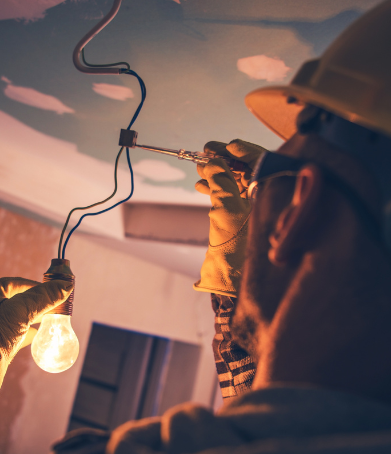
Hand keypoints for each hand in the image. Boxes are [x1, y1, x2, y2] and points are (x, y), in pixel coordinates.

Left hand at [0, 277, 72, 423]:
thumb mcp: (21, 311)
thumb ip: (44, 298)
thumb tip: (66, 285)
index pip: (16, 283)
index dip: (35, 286)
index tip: (53, 290)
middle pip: (17, 299)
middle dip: (36, 301)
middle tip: (54, 304)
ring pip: (17, 317)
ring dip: (33, 317)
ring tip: (49, 319)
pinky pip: (14, 334)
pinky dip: (27, 333)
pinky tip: (38, 336)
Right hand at [193, 140, 266, 295]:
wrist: (231, 283)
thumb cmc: (235, 249)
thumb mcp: (226, 209)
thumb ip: (221, 181)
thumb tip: (215, 160)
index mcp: (279, 196)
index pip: (266, 163)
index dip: (244, 151)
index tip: (224, 145)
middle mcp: (275, 201)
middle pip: (253, 171)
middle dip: (227, 161)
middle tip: (206, 152)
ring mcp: (262, 212)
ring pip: (242, 184)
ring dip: (220, 174)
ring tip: (200, 168)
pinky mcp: (249, 221)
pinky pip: (235, 198)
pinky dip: (220, 190)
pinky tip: (201, 185)